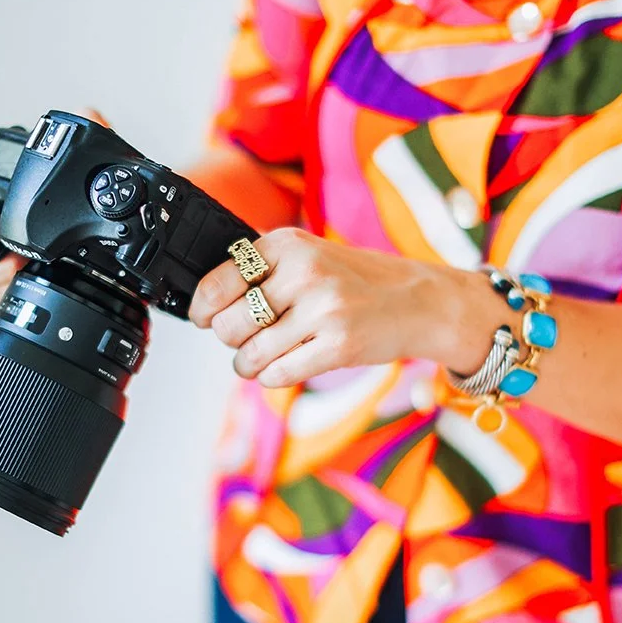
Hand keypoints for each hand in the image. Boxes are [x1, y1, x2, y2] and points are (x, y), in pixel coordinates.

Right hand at [0, 108, 110, 303]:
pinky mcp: (27, 285)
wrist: (116, 234)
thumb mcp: (92, 163)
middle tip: (12, 261)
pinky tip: (22, 293)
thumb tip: (87, 112)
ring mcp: (11, 263)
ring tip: (24, 272)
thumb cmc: (91, 199)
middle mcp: (2, 235)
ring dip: (1, 281)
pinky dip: (13, 296)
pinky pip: (10, 297)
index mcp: (6, 202)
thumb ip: (88, 130)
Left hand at [189, 227, 465, 387]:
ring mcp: (323, 310)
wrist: (419, 300)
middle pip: (229, 325)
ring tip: (259, 359)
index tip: (202, 318)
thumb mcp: (309, 255)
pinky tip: (282, 367)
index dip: (202, 308)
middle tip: (244, 339)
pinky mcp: (339, 346)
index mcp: (288, 245)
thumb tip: (206, 301)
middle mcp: (304, 273)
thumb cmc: (356, 281)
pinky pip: (278, 375)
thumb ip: (264, 270)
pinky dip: (271, 377)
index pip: (218, 282)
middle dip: (230, 339)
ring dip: (248, 365)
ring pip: (251, 355)